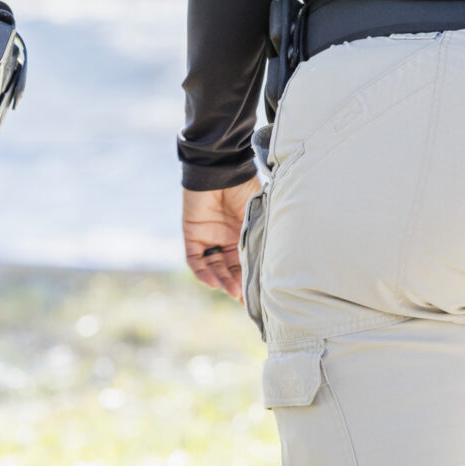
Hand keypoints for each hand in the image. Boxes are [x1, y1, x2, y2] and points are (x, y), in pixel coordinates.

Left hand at [182, 178, 261, 301]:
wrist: (221, 168)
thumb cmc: (244, 188)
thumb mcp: (258, 216)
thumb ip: (259, 238)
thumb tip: (272, 267)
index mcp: (244, 235)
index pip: (246, 264)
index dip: (251, 280)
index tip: (259, 297)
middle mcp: (226, 239)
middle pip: (230, 269)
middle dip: (237, 285)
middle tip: (245, 297)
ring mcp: (209, 238)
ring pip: (213, 268)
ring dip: (222, 281)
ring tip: (232, 291)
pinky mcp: (192, 234)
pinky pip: (195, 260)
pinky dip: (202, 272)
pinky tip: (212, 281)